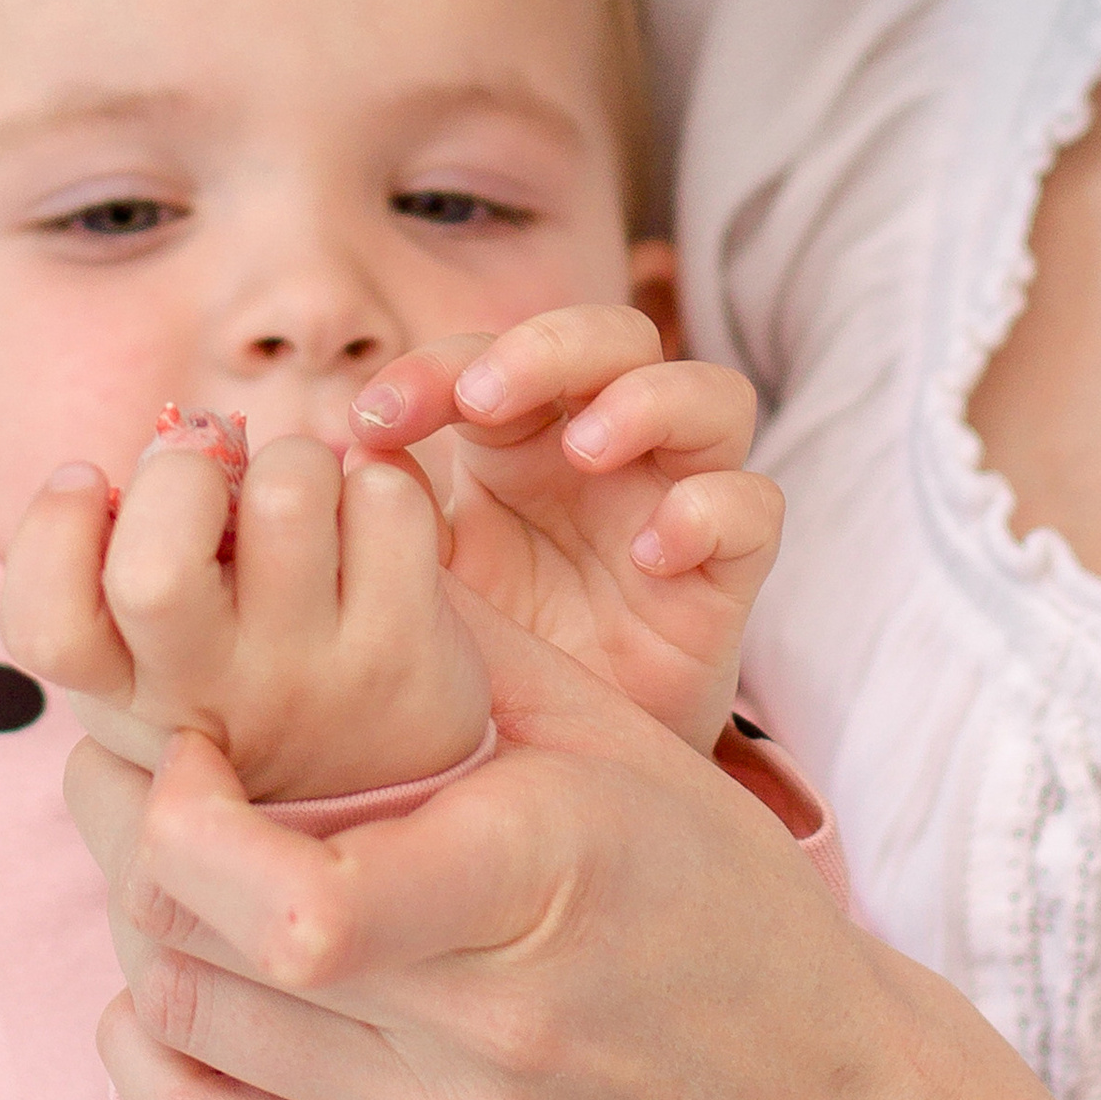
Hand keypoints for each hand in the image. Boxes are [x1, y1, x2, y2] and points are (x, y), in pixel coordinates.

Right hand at [1, 426, 489, 800]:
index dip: (50, 528)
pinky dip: (378, 484)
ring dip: (296, 462)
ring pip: (288, 496)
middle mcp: (212, 694)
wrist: (388, 792)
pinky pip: (385, 501)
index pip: (46, 625)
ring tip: (305, 499)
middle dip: (180, 475)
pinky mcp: (405, 650)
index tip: (87, 478)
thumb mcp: (157, 656)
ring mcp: (312, 678)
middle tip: (214, 480)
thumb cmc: (246, 686)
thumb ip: (127, 567)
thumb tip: (163, 448)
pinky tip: (371, 528)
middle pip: (155, 571)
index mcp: (128, 691)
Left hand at [66, 599, 932, 1099]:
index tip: (190, 748)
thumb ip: (465, 649)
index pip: (297, 899)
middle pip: (213, 948)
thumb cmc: (719, 902)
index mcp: (539, 878)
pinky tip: (166, 991)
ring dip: (144, 932)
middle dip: (132, 840)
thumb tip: (324, 527)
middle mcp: (490, 1026)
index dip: (188, 821)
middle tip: (130, 774)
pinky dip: (152, 1062)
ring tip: (157, 862)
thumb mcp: (622, 746)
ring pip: (194, 1031)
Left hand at [347, 306, 782, 752]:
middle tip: (484, 400)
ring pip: (711, 394)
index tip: (371, 421)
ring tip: (582, 451)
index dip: (436, 365)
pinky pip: (754, 508)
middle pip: (616, 336)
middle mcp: (613, 449)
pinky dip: (708, 512)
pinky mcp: (728, 569)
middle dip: (550, 348)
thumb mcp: (428, 585)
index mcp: (525, 437)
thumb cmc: (495, 656)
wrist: (560, 762)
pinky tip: (650, 553)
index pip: (494, 355)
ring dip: (646, 402)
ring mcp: (678, 498)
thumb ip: (391, 520)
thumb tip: (346, 455)